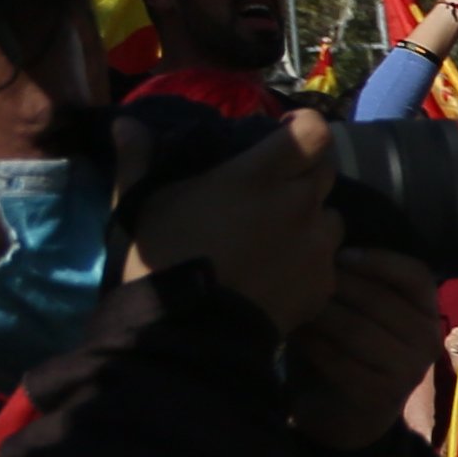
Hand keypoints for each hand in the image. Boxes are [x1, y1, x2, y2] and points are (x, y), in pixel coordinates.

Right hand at [126, 107, 339, 330]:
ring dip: (311, 218)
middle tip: (275, 186)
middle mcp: (299, 205)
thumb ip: (139, 160)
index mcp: (260, 177)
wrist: (186, 333)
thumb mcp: (139, 205)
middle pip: (325, 172)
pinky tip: (279, 272)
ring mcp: (317, 246)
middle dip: (305, 172)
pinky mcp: (323, 284)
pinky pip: (327, 261)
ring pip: (331, 217)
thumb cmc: (160, 258)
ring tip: (278, 234)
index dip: (304, 129)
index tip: (286, 134)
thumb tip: (126, 124)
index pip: (313, 133)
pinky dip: (309, 260)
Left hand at [282, 246, 442, 448]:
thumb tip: (324, 235)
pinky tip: (294, 334)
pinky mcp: (382, 395)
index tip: (341, 253)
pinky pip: (340, 361)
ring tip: (291, 302)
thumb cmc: (346, 348)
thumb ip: (353, 281)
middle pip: (379, 300)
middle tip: (297, 275)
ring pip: (357, 330)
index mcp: (427, 311)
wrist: (344, 412)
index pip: (415, 276)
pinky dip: (313, 345)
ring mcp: (408, 370)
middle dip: (334, 285)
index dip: (379, 261)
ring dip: (319, 314)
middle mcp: (427, 339)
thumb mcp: (357, 310)